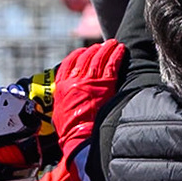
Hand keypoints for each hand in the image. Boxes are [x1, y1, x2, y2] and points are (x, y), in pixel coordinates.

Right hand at [52, 40, 125, 158]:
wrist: (80, 137)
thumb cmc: (70, 130)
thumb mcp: (60, 111)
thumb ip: (65, 98)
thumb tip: (69, 96)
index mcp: (62, 86)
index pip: (69, 63)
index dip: (78, 54)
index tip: (84, 50)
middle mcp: (74, 80)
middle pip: (86, 58)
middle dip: (95, 49)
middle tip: (102, 45)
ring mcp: (89, 81)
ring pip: (99, 58)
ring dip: (107, 49)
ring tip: (114, 43)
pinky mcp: (104, 84)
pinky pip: (111, 64)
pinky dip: (116, 55)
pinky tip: (121, 50)